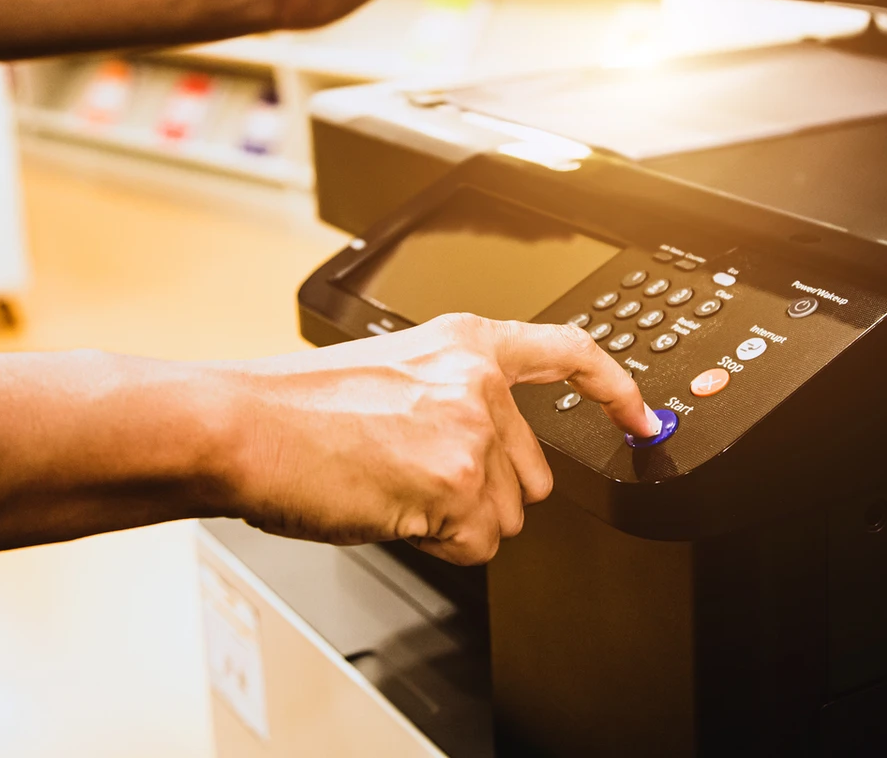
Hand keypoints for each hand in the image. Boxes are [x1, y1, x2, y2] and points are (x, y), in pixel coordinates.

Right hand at [221, 314, 660, 564]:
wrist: (245, 427)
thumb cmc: (296, 409)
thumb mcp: (394, 375)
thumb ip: (454, 396)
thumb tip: (488, 451)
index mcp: (465, 342)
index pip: (568, 354)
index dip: (616, 390)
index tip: (641, 416)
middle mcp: (479, 380)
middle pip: (531, 474)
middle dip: (482, 493)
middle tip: (411, 476)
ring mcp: (473, 431)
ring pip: (503, 517)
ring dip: (454, 520)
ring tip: (390, 486)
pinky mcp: (458, 483)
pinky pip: (476, 545)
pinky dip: (436, 543)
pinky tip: (390, 508)